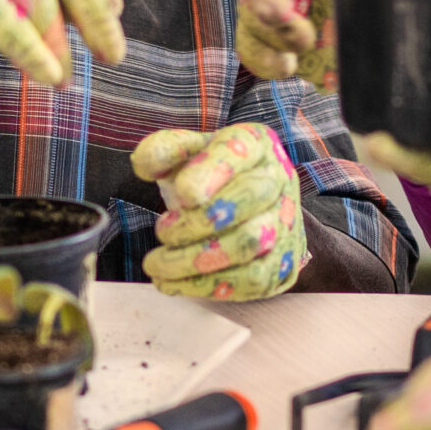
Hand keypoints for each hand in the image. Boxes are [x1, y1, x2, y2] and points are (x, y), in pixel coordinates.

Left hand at [134, 123, 308, 301]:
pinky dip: (207, 285)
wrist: (251, 213)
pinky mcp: (283, 263)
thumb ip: (164, 151)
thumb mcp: (188, 155)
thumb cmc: (212, 180)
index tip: (183, 192)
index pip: (237, 151)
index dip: (211, 172)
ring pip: (249, 244)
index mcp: (254, 144)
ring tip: (157, 264)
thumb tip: (144, 162)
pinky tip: (174, 283)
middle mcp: (278, 179)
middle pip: (248, 198)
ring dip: (195, 259)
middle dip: (197, 221)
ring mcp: (286, 223)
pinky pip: (251, 280)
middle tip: (161, 231)